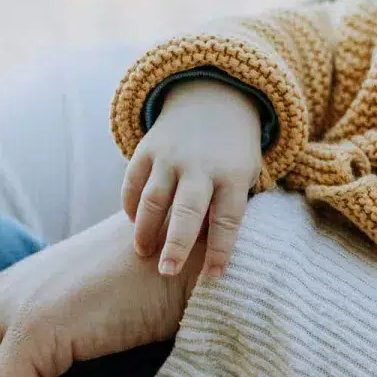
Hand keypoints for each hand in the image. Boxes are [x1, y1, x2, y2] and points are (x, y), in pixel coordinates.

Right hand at [122, 80, 262, 278]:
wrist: (215, 99)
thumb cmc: (234, 154)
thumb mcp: (247, 175)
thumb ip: (232, 208)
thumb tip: (218, 254)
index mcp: (232, 175)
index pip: (227, 219)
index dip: (220, 250)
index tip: (213, 277)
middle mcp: (200, 166)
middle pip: (186, 211)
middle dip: (176, 244)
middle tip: (166, 272)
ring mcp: (170, 156)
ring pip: (152, 199)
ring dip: (145, 229)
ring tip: (143, 253)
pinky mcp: (147, 149)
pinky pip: (133, 182)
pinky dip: (130, 206)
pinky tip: (133, 225)